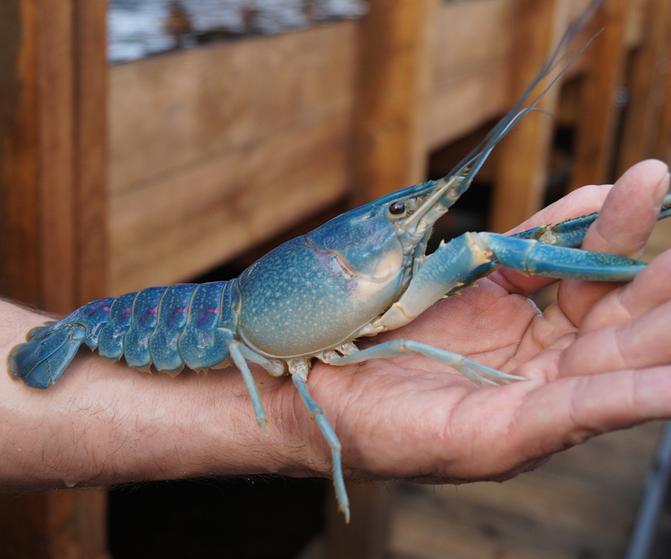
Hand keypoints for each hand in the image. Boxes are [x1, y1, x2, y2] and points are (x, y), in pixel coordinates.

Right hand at [273, 160, 670, 483]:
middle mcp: (538, 367)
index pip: (625, 366)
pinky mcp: (474, 292)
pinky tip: (595, 199)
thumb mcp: (490, 438)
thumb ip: (573, 416)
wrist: (312, 394)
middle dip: (654, 275)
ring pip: (576, 277)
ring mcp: (507, 324)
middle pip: (612, 315)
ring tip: (652, 185)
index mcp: (549, 408)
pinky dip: (557, 227)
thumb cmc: (389, 434)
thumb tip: (666, 393)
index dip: (663, 331)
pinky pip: (524, 253)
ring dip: (615, 235)